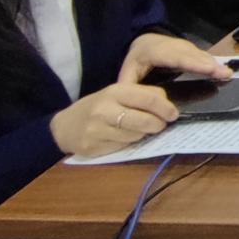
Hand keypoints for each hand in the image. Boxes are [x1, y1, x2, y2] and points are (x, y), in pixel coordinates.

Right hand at [49, 79, 183, 157]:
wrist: (64, 126)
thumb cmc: (97, 106)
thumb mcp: (117, 93)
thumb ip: (141, 95)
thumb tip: (167, 105)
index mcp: (114, 91)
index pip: (148, 98)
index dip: (165, 107)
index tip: (173, 114)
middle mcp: (105, 109)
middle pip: (144, 120)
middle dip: (158, 124)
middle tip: (162, 125)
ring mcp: (97, 130)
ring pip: (135, 135)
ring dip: (144, 134)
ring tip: (141, 129)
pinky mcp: (93, 147)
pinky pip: (122, 146)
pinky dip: (129, 142)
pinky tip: (125, 137)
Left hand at [117, 31, 228, 86]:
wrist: (145, 41)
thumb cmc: (138, 59)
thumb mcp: (127, 71)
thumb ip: (128, 85)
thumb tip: (131, 101)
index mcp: (156, 51)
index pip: (176, 57)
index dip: (193, 63)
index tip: (207, 69)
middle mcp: (174, 46)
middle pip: (193, 55)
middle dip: (209, 64)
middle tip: (225, 74)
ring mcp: (185, 46)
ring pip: (200, 54)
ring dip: (214, 64)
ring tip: (227, 74)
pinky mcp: (192, 50)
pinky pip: (203, 56)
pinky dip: (213, 63)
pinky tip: (223, 71)